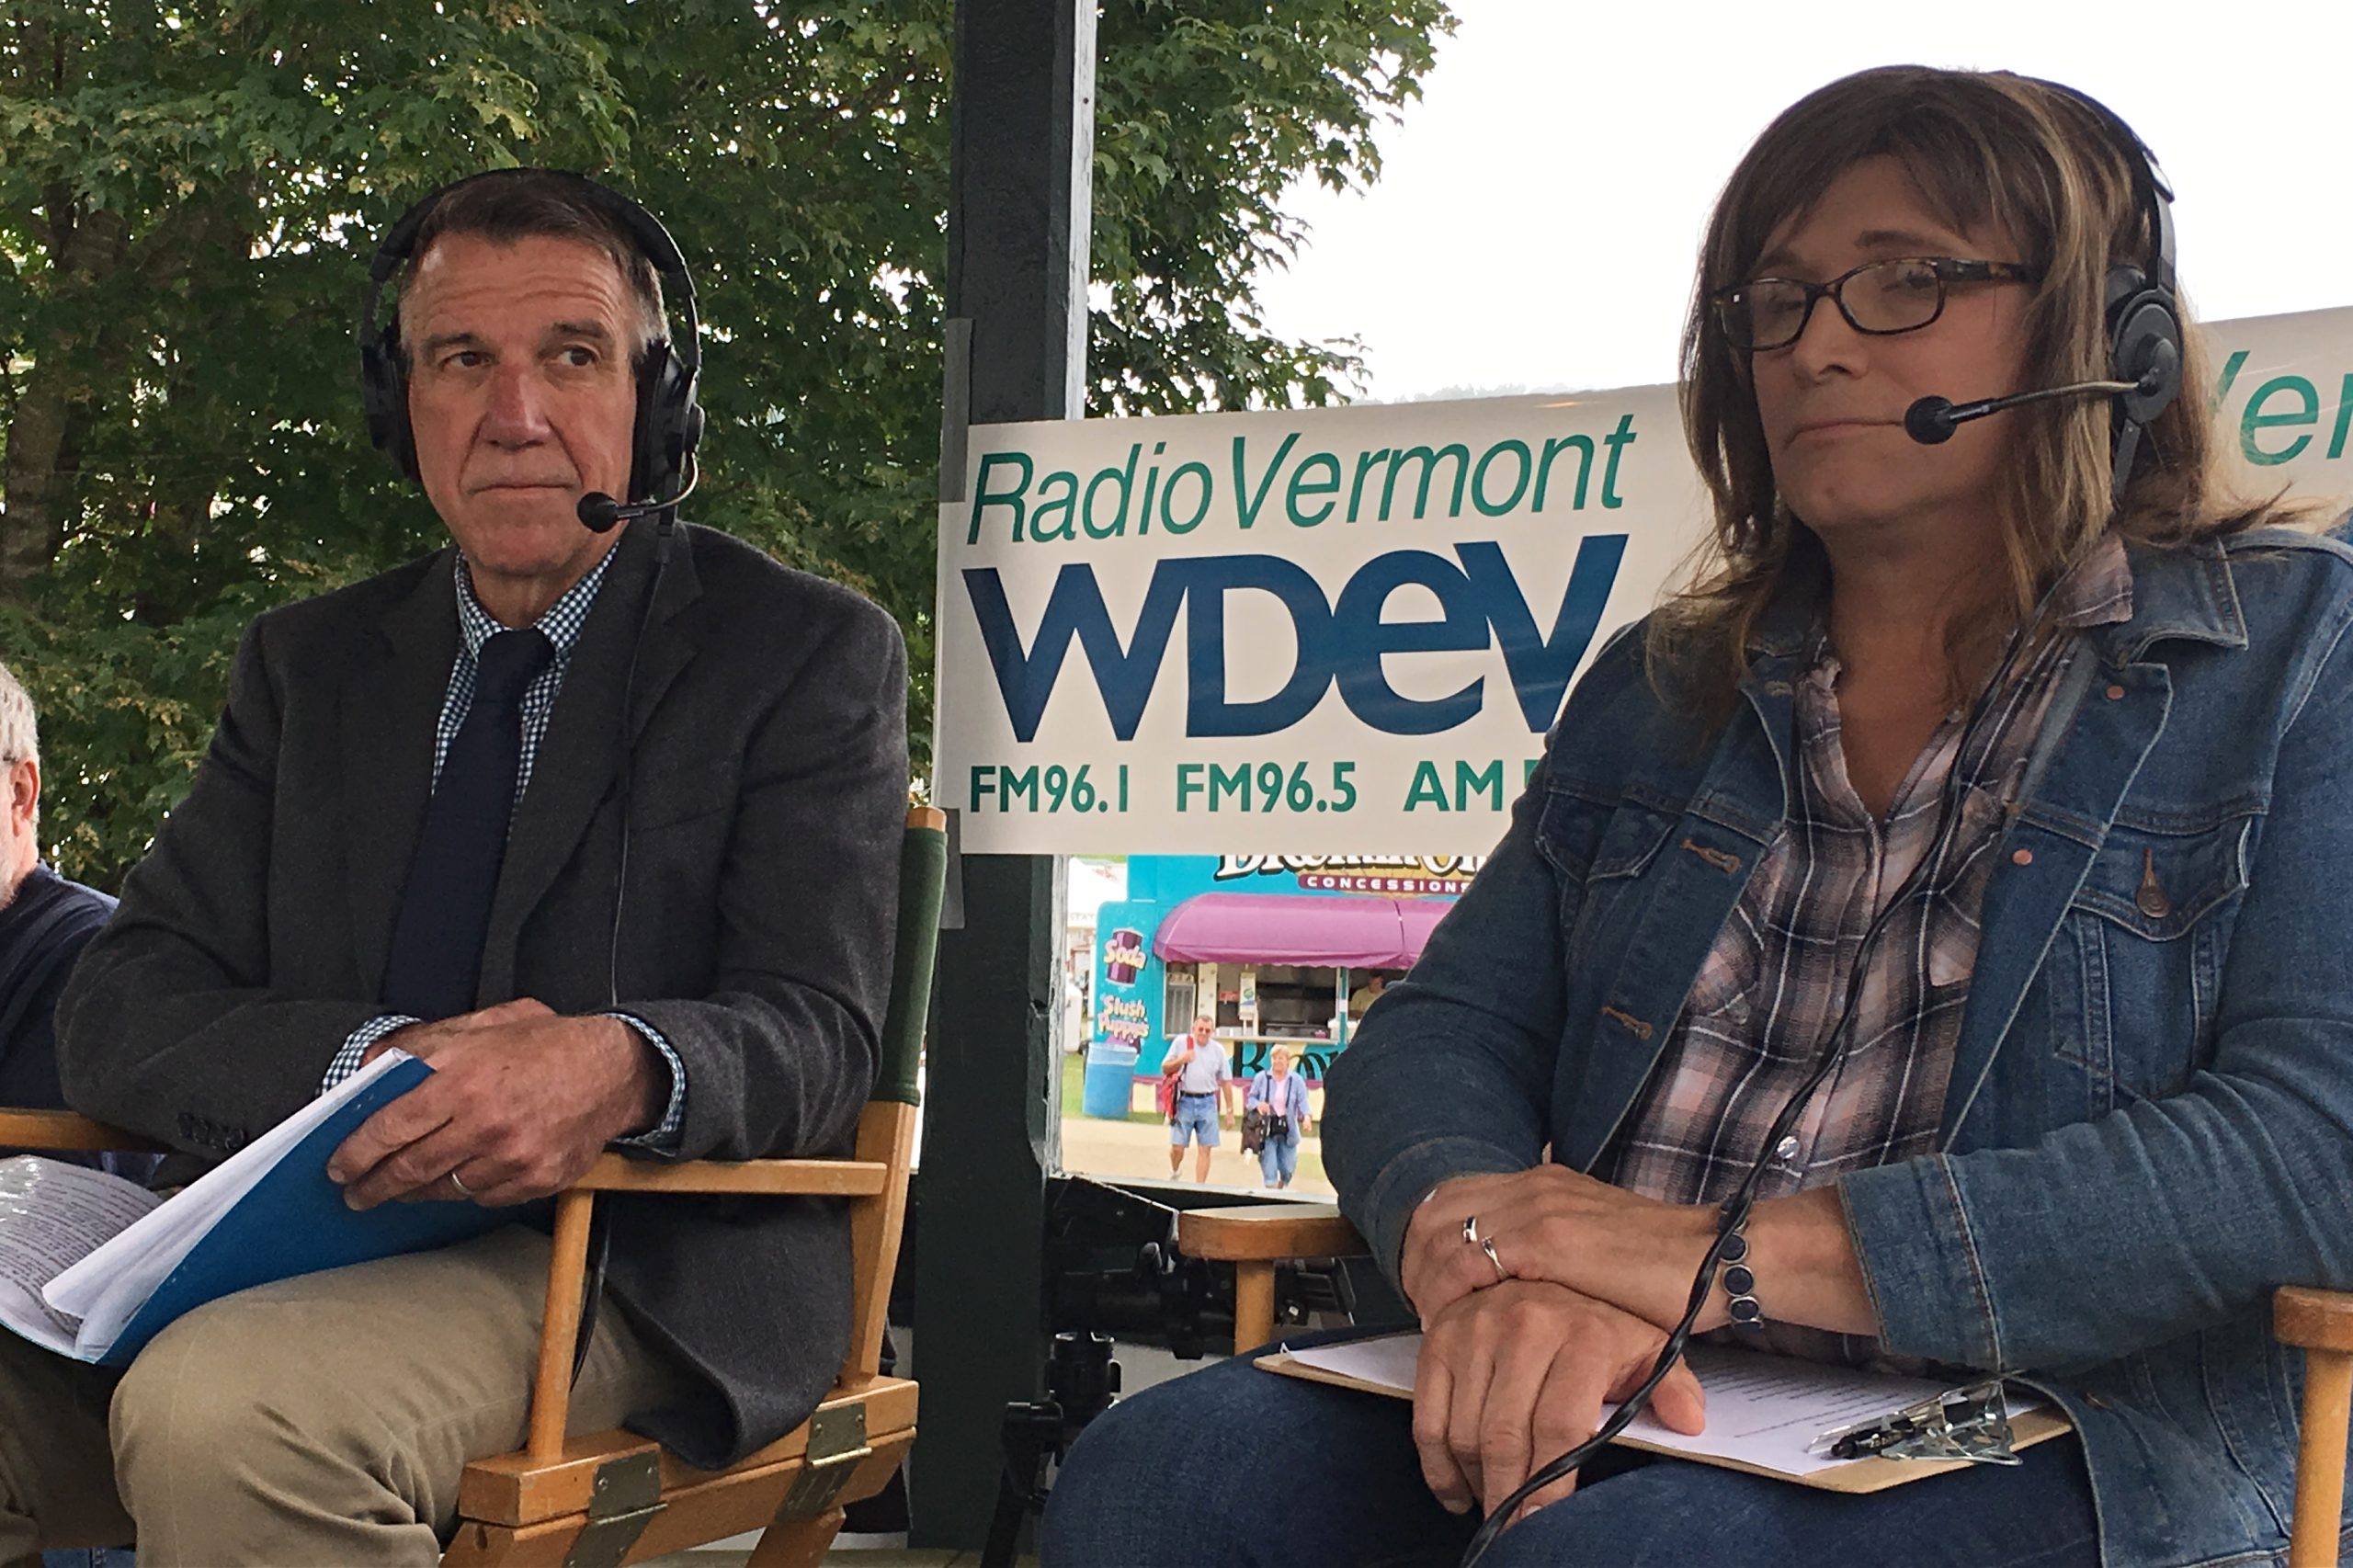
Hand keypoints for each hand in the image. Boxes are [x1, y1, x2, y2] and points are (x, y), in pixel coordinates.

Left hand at [327, 1006, 665, 1209]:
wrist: (615, 1070)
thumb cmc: (549, 1045)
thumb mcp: (483, 1024)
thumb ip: (424, 1043)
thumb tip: (371, 1066)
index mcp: (464, 1079)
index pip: (391, 1128)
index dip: (356, 1153)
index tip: (339, 1166)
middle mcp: (486, 1123)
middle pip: (409, 1169)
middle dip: (374, 1185)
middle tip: (357, 1192)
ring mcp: (512, 1157)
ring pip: (444, 1189)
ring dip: (415, 1191)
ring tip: (401, 1187)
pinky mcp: (535, 1179)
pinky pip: (483, 1197)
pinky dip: (466, 1189)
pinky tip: (463, 1174)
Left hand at [1403, 1166, 1714, 1332]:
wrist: (1717, 1259)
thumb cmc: (1666, 1267)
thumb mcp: (1594, 1243)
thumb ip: (1553, 1248)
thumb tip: (1512, 1278)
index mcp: (1543, 1181)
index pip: (1453, 1196)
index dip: (1427, 1240)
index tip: (1427, 1283)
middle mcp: (1533, 1185)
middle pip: (1435, 1211)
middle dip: (1416, 1261)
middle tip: (1420, 1307)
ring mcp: (1537, 1209)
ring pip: (1442, 1234)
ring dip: (1426, 1280)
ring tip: (1433, 1320)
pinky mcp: (1547, 1241)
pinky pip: (1469, 1262)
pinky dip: (1449, 1294)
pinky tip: (1454, 1323)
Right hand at [1412, 1279, 1704, 1518]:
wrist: (1546, 1268)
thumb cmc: (1597, 1322)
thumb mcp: (1645, 1346)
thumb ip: (1670, 1385)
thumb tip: (1689, 1420)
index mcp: (1581, 1333)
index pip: (1559, 1427)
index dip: (1549, 1484)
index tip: (1541, 1521)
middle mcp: (1524, 1325)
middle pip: (1504, 1436)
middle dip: (1507, 1495)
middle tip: (1513, 1527)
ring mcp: (1475, 1329)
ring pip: (1465, 1432)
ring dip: (1475, 1482)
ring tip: (1493, 1505)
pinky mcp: (1440, 1337)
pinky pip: (1428, 1416)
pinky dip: (1437, 1464)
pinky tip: (1456, 1487)